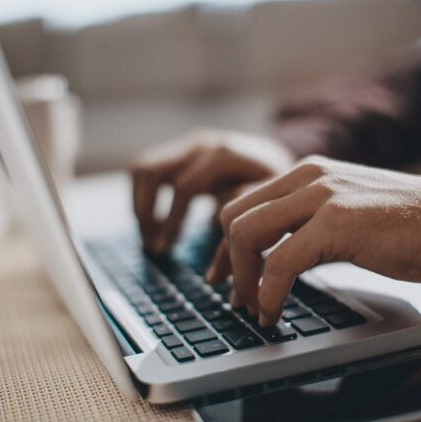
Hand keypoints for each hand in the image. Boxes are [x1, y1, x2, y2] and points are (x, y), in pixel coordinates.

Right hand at [131, 130, 294, 252]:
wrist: (279, 160)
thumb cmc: (279, 190)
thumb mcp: (272, 211)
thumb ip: (245, 235)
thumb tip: (215, 277)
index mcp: (229, 156)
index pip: (189, 188)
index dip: (174, 223)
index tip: (167, 253)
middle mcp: (205, 145)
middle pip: (156, 173)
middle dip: (149, 214)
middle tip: (154, 248)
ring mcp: (189, 144)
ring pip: (143, 169)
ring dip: (140, 206)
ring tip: (150, 240)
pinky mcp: (180, 150)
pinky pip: (144, 169)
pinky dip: (141, 197)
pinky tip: (153, 225)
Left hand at [207, 156, 420, 324]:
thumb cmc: (405, 225)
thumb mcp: (345, 211)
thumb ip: (308, 221)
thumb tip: (274, 256)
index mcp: (307, 173)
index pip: (243, 203)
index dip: (225, 245)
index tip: (222, 276)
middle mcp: (307, 177)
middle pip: (233, 215)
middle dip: (226, 262)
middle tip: (235, 297)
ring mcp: (321, 197)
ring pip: (247, 233)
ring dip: (242, 279)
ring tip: (253, 308)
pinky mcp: (336, 223)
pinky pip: (280, 261)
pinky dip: (268, 292)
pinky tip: (273, 312)